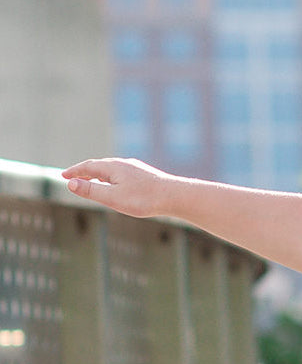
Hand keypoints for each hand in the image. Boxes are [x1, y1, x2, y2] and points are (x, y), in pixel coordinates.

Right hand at [62, 158, 176, 218]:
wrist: (175, 197)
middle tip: (73, 178)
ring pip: (113, 170)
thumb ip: (91, 191)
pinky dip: (114, 179)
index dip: (74, 172)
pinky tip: (119, 185)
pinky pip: (125, 175)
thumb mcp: (113, 197)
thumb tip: (71, 184)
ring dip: (100, 175)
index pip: (87, 167)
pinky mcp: (147, 176)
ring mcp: (136, 168)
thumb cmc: (144, 199)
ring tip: (93, 181)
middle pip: (99, 166)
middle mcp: (123, 163)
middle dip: (85, 172)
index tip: (63, 177)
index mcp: (112, 167)